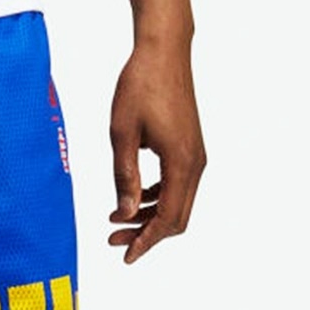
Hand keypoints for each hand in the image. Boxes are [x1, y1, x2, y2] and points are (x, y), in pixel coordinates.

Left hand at [107, 39, 205, 262]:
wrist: (163, 52)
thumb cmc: (139, 87)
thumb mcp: (121, 135)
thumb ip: (123, 177)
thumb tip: (124, 215)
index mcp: (182, 163)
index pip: (168, 218)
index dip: (146, 241)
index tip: (125, 256)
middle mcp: (196, 163)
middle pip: (176, 217)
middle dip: (146, 234)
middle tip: (113, 241)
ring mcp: (195, 156)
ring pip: (177, 203)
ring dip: (148, 217)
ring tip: (115, 222)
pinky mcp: (189, 148)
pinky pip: (176, 186)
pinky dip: (155, 198)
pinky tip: (130, 198)